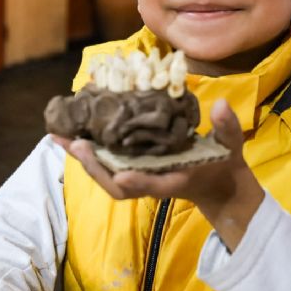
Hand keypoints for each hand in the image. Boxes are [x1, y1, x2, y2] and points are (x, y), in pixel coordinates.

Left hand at [54, 99, 264, 250]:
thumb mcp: (229, 146)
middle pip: (119, 186)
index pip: (155, 186)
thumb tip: (221, 104)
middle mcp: (153, 183)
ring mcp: (141, 179)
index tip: (121, 177)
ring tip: (61, 139)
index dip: (138, 183)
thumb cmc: (222, 164)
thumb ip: (226, 128)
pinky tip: (71, 138)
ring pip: (107, 177)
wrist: (216, 185)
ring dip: (85, 160)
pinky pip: (107, 166)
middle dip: (96, 169)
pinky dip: (89, 154)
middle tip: (76, 146)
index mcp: (176, 180)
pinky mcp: (134, 170)